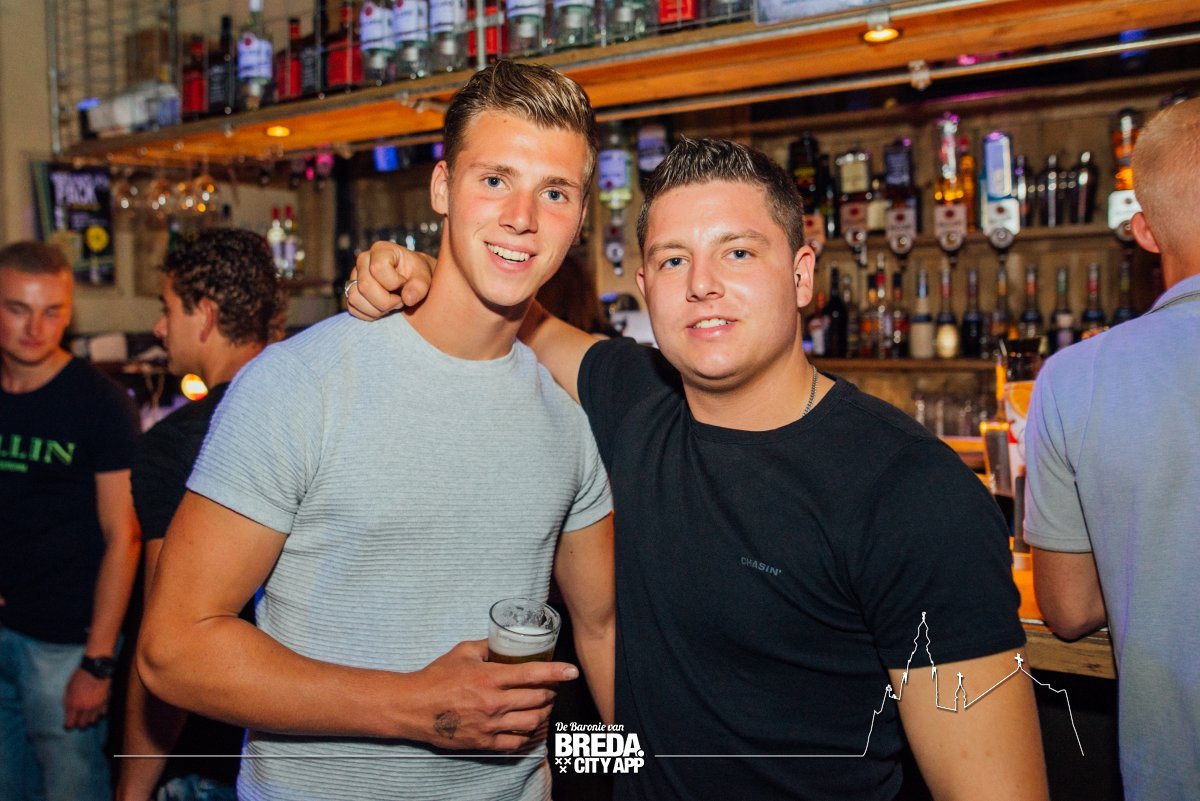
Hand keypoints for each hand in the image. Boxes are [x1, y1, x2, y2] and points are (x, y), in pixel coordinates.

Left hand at [64, 667, 110, 728]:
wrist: (96, 667)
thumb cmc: (79, 677)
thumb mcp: (68, 689)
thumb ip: (67, 703)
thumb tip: (68, 712)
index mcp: (74, 705)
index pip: (70, 724)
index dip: (68, 726)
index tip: (68, 724)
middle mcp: (86, 708)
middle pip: (82, 725)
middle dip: (79, 724)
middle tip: (78, 720)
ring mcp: (97, 705)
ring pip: (93, 721)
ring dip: (90, 719)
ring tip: (87, 715)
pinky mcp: (106, 701)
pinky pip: (103, 713)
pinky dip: (99, 713)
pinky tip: (96, 709)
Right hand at [346, 241, 435, 319]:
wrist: (411, 280)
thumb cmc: (417, 275)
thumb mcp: (424, 277)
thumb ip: (420, 286)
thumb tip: (408, 298)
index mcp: (381, 250)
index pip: (378, 268)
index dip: (394, 283)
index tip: (404, 285)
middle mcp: (363, 260)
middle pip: (365, 286)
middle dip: (386, 301)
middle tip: (400, 301)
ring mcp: (354, 276)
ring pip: (355, 298)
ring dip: (377, 309)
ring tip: (392, 305)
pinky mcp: (351, 291)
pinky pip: (353, 308)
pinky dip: (369, 314)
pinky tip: (383, 310)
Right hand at [401, 639, 577, 751]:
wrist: (413, 707)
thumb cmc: (436, 677)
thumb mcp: (463, 651)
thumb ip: (488, 646)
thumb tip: (505, 640)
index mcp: (490, 677)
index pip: (533, 673)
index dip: (556, 672)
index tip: (572, 671)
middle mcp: (494, 702)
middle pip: (538, 699)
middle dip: (551, 693)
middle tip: (551, 688)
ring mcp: (490, 725)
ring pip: (532, 722)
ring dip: (544, 714)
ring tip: (544, 707)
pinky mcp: (484, 742)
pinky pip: (516, 743)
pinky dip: (530, 736)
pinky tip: (532, 728)